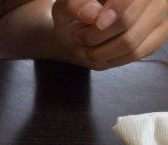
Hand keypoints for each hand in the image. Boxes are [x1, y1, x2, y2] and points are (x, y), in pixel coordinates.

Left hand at [52, 0, 167, 68]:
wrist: (83, 29)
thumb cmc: (77, 14)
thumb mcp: (66, 7)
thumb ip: (75, 5)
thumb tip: (93, 12)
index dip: (116, 11)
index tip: (98, 23)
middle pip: (128, 21)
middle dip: (96, 36)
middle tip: (80, 37)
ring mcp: (160, 13)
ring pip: (131, 42)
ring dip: (101, 51)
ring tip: (87, 46)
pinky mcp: (160, 33)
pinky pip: (137, 53)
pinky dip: (113, 59)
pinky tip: (101, 54)